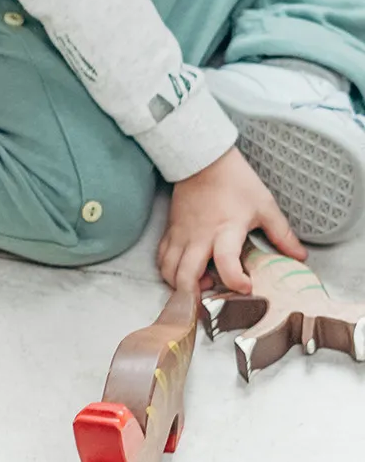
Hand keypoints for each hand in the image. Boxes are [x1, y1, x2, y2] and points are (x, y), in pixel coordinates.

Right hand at [158, 146, 304, 293]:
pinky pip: (161, 259)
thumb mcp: (265, 207)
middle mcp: (200, 238)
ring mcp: (181, 236)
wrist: (204, 163)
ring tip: (196, 286)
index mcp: (226, 230)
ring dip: (179, 285)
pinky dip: (168, 271)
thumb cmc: (236, 182)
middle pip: (186, 276)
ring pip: (169, 271)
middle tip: (209, 299)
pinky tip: (181, 273)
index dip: (235, 280)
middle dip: (194, 295)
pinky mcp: (170, 233)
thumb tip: (299, 256)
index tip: (246, 288)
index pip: (226, 262)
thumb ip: (282, 234)